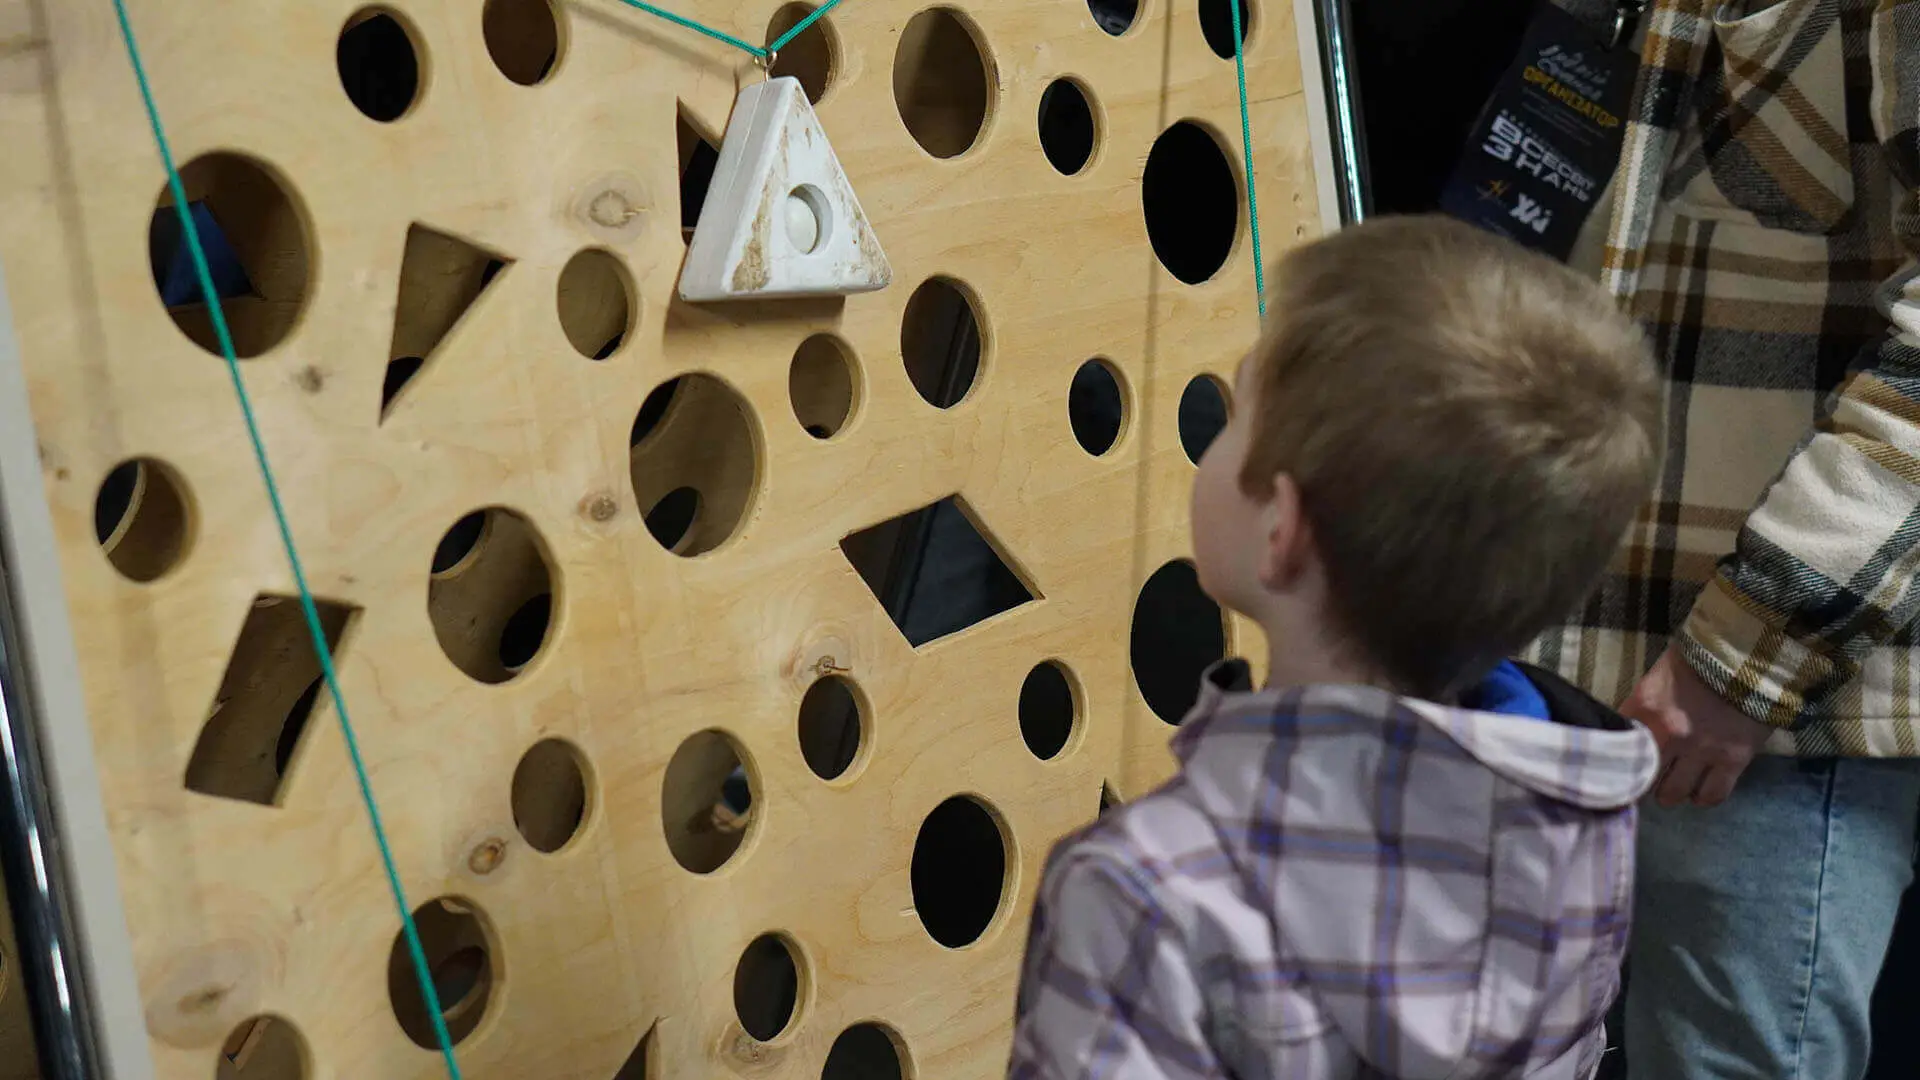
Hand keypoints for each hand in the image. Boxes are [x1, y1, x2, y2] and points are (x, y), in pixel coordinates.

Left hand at [1620, 645, 1775, 807]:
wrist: (1750, 656)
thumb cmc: (1698, 662)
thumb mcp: (1657, 677)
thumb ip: (1640, 708)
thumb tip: (1626, 735)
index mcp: (1645, 708)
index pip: (1618, 750)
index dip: (1618, 763)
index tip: (1621, 769)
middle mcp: (1669, 733)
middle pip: (1643, 778)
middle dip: (1644, 781)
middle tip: (1650, 777)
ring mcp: (1702, 749)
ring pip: (1674, 793)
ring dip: (1671, 792)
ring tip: (1675, 785)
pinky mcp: (1734, 759)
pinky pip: (1712, 794)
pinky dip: (1703, 796)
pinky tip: (1699, 790)